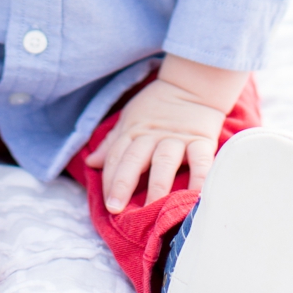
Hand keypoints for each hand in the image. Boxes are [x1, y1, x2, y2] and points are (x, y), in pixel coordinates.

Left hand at [85, 56, 245, 211]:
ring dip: (157, 185)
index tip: (109, 205)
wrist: (193, 84)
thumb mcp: (130, 118)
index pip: (116, 156)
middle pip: (134, 159)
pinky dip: (200, 177)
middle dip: (123, 184)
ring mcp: (177, 138)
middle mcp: (152, 136)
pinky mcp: (201, 139)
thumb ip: (112, 143)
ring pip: (164, 161)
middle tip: (117, 208)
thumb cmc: (157, 105)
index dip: (110, 180)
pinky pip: (200, 160)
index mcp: (133, 131)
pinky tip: (196, 195)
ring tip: (154, 208)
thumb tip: (91, 163)